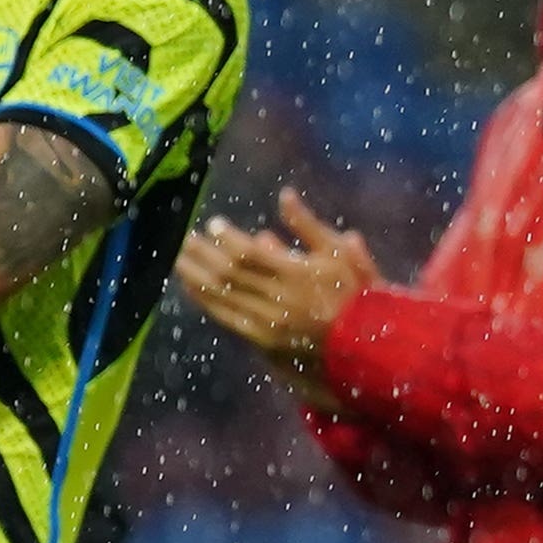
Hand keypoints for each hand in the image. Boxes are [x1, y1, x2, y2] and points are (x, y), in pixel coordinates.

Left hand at [175, 189, 385, 408]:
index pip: (251, 254)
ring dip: (196, 276)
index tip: (214, 225)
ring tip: (178, 259)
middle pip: (229, 274)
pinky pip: (226, 317)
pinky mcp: (262, 339)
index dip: (228, 239)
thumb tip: (285, 195)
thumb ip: (309, 226)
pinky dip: (206, 301)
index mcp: (297, 275)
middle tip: (184, 238)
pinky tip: (191, 287)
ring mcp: (267, 322)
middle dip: (204, 254)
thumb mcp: (341, 254)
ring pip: (222, 296)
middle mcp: (277, 299)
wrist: (364, 347)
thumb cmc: (356, 295)